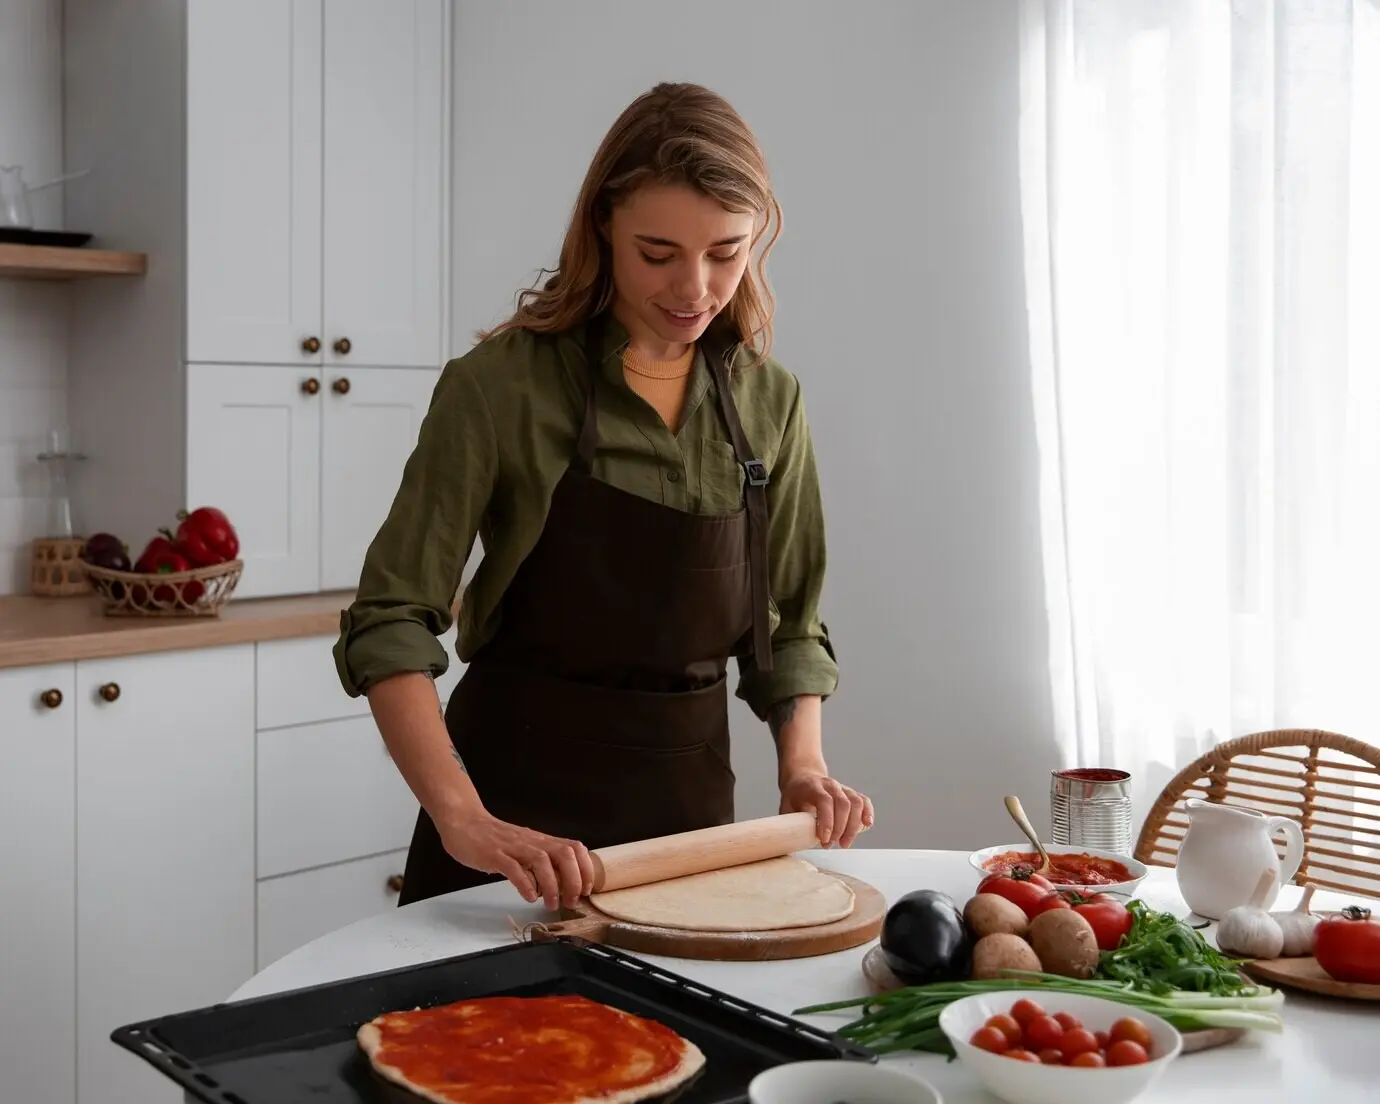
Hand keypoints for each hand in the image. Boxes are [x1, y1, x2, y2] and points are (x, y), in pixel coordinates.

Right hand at [437, 810, 593, 910]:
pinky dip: (525, 884)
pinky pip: (513, 868)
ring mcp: (513, 847)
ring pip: (542, 861)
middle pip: (564, 854)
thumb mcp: (523, 848)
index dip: (585, 869)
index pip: (574, 848)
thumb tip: (558, 886)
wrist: (463, 822)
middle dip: (573, 880)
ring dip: (551, 885)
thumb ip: (539, 863)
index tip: (586, 889)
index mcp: (541, 841)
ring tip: (550, 903)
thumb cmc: (494, 839)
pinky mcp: (494, 854)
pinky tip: (529, 896)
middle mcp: (531, 841)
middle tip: (570, 901)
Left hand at [779, 772, 873, 847]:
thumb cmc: (794, 797)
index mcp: (812, 786)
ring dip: (854, 826)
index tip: (824, 839)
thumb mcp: (786, 806)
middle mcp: (830, 785)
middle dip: (840, 828)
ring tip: (844, 843)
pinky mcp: (851, 793)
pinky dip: (868, 813)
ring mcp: (842, 788)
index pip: (824, 801)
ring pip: (856, 803)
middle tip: (830, 845)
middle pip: (843, 803)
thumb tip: (786, 845)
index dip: (826, 821)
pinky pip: (864, 801)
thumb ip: (788, 823)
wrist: (803, 778)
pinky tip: (866, 825)